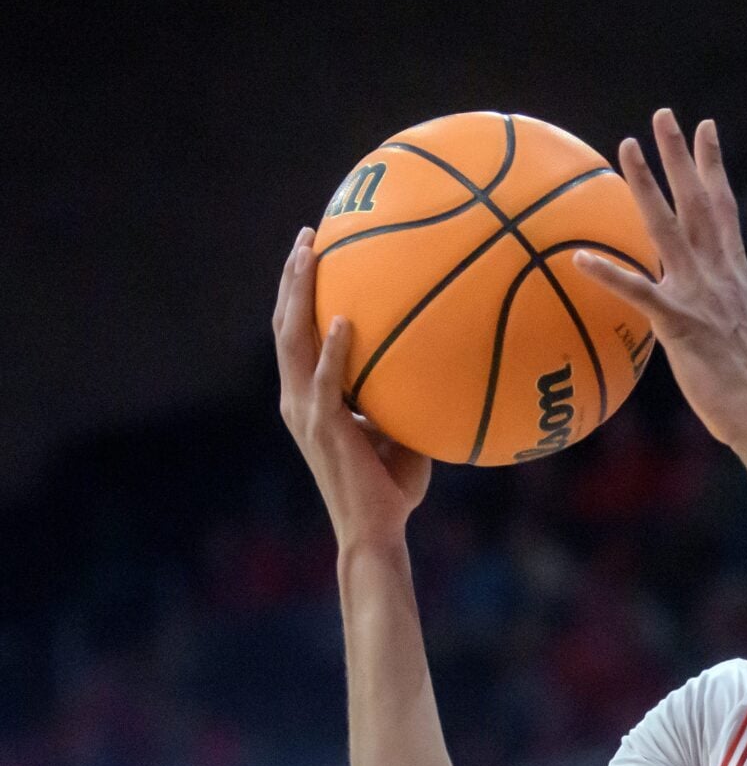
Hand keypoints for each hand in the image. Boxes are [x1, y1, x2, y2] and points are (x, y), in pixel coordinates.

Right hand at [272, 227, 430, 548]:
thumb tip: (441, 367)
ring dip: (299, 296)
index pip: (298, 335)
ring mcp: (306, 411)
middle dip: (293, 278)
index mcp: (310, 397)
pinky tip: (347, 320)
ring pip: (292, 341)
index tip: (313, 255)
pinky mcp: (323, 427)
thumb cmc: (390, 488)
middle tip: (308, 236)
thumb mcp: (399, 434)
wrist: (373, 530)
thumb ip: (405, 399)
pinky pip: (327, 380)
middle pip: (286, 324)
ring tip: (309, 256)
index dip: (300, 295)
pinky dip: (334, 349)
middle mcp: (297, 398)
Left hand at [574, 111, 746, 451]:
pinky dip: (610, 275)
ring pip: (668, 230)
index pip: (723, 207)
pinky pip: (640, 294)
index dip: (713, 166)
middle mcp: (720, 274)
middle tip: (665, 114)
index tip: (705, 128)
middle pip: (698, 202)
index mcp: (733, 273)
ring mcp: (701, 296)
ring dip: (646, 186)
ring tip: (625, 148)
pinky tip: (579, 258)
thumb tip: (684, 302)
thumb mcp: (731, 335)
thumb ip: (709, 307)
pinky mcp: (682, 326)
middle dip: (681, 156)